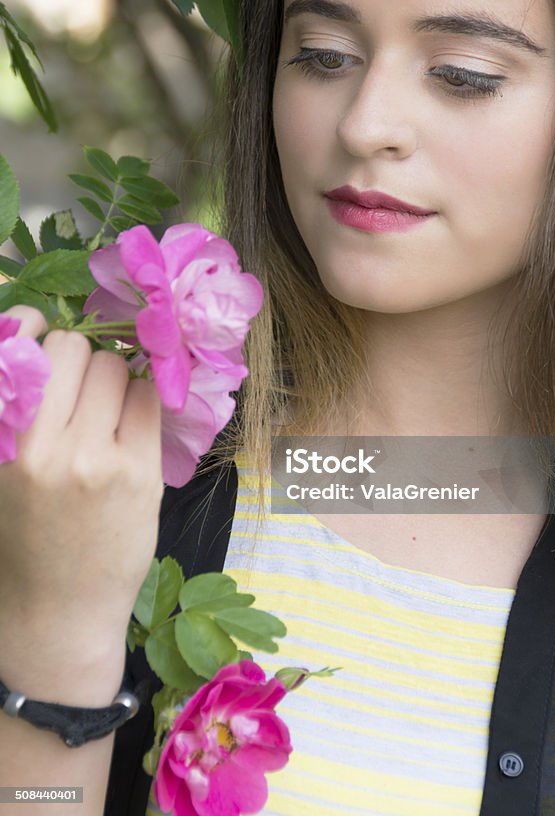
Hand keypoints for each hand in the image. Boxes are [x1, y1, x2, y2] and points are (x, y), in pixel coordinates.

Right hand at [0, 305, 163, 639]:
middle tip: (81, 391)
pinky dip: (141, 403)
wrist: (57, 614)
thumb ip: (16, 408)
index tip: (46, 339)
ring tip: (105, 416)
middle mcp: (43, 445)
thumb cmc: (22, 536)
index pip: (26, 341)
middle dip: (82, 360)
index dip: (39, 331)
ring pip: (117, 369)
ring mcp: (96, 458)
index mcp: (0, 440)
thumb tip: (40, 331)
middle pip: (77, 348)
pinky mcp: (139, 473)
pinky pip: (149, 401)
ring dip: (114, 381)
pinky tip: (130, 428)